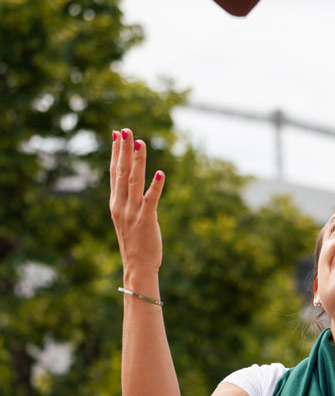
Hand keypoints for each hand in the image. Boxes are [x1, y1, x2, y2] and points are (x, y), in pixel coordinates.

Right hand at [109, 129, 164, 273]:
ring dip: (138, 160)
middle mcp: (121, 205)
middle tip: (125, 129)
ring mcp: (132, 213)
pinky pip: (151, 200)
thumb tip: (130, 182)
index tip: (116, 133)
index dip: (116, 152)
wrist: (138, 266)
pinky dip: (155, 186)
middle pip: (121, 172)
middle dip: (124, 149)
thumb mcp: (126, 217)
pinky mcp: (146, 221)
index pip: (114, 172)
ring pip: (134, 181)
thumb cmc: (135, 241)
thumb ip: (127, 199)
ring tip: (140, 141)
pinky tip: (160, 173)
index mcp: (115, 202)